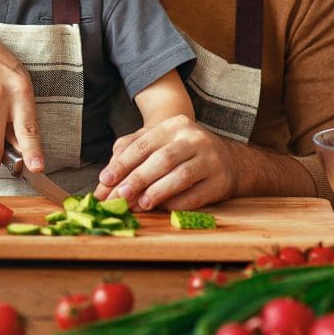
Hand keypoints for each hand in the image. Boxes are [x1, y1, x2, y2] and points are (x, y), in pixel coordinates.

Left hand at [93, 116, 237, 210]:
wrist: (227, 160)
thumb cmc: (182, 152)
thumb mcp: (158, 142)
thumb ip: (130, 152)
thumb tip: (107, 178)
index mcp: (174, 126)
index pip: (144, 144)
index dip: (123, 164)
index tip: (106, 180)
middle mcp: (195, 139)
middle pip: (162, 160)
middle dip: (138, 179)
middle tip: (119, 196)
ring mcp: (211, 159)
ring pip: (181, 176)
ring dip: (157, 192)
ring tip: (140, 204)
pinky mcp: (221, 181)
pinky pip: (195, 195)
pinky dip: (176, 203)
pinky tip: (162, 208)